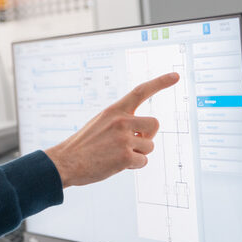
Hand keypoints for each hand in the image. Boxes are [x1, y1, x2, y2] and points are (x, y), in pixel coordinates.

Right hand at [44, 72, 179, 188]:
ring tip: (117, 156)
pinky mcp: (126, 156)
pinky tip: (116, 164)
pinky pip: (143, 161)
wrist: (66, 162)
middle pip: (154, 124)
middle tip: (132, 144)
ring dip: (138, 153)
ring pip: (149, 146)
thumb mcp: (99, 124)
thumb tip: (141, 134)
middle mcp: (121, 121)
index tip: (176, 75)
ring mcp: (124, 138)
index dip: (160, 82)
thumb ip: (120, 122)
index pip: (140, 91)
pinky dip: (133, 166)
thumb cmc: (82, 146)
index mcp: (114, 110)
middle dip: (148, 136)